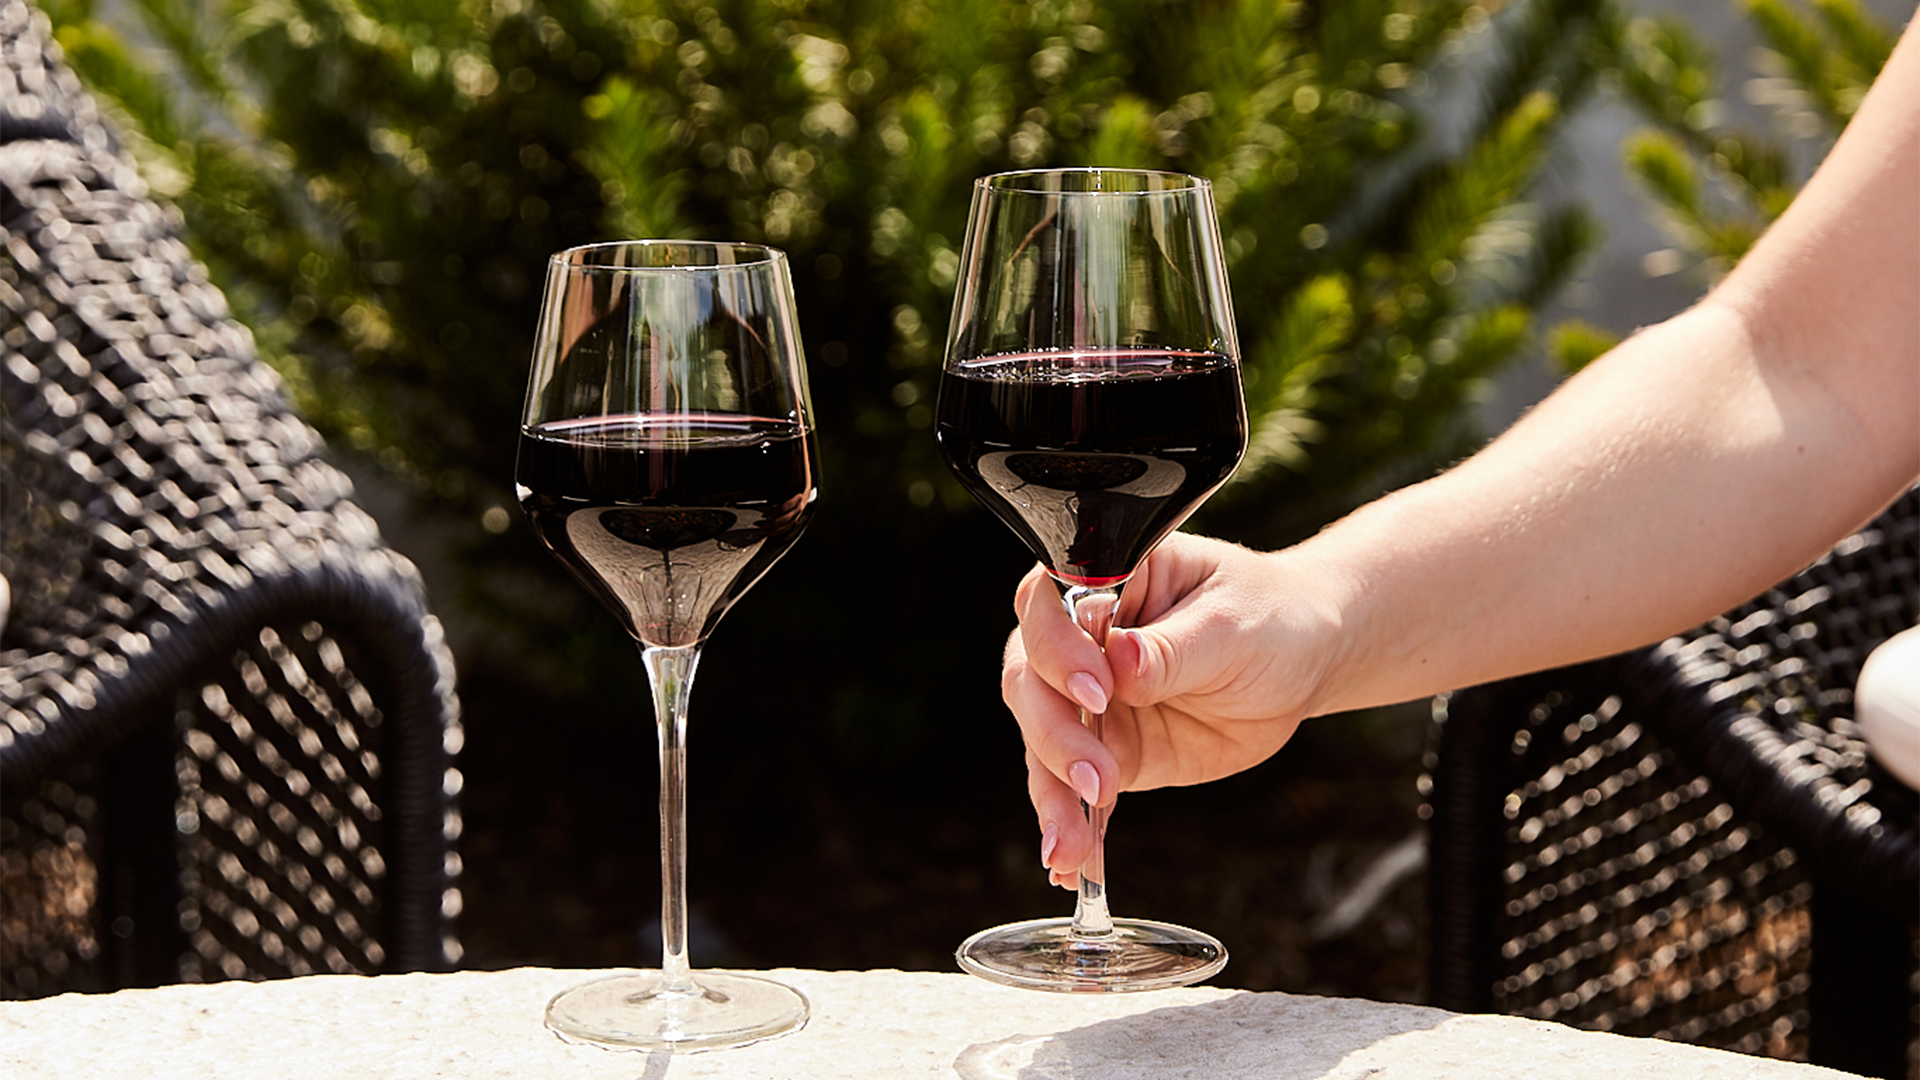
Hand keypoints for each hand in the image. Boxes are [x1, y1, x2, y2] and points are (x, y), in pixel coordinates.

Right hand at [1003, 532, 1340, 887]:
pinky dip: (1075, 828)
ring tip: (1068, 847)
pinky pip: (1076, 791)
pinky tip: (1074, 867)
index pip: (1050, 607)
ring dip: (1054, 796)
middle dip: (1055, 735)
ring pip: (1043, 744)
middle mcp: (1080, 638)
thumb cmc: (1271, 617)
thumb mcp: (1233, 626)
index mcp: (1107, 579)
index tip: (1099, 691)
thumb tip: (1121, 661)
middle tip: (1098, 780)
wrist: (1304, 661)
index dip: (1060, 650)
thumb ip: (1175, 648)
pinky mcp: (1107, 750)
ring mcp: (1087, 699)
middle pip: (1032, 681)